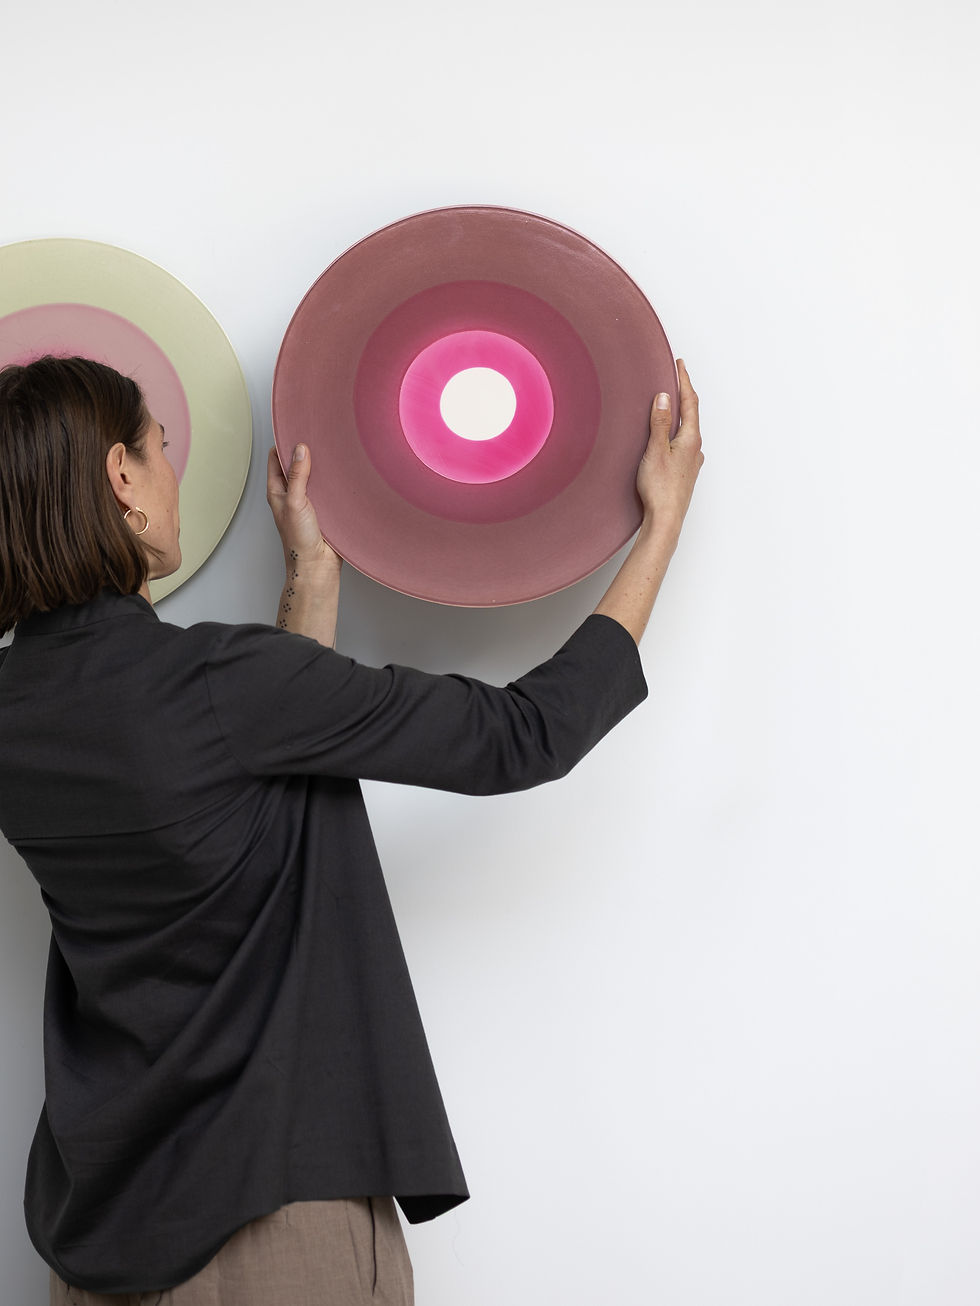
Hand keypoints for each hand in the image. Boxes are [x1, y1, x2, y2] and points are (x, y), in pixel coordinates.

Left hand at [266, 444, 341, 571]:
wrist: (318, 565)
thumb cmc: (298, 540)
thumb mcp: (295, 502)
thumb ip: (298, 475)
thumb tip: (300, 449)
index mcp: (277, 490)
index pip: (277, 459)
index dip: (284, 443)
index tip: (295, 429)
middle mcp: (292, 493)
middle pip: (297, 464)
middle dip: (305, 451)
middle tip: (317, 435)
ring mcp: (309, 500)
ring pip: (314, 475)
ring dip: (321, 466)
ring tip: (331, 450)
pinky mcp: (325, 507)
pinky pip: (328, 488)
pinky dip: (333, 480)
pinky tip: (341, 472)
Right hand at [593, 358, 703, 642]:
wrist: (666, 520)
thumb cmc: (661, 489)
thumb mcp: (656, 450)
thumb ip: (660, 423)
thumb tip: (664, 398)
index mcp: (690, 439)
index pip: (690, 402)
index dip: (684, 381)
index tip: (680, 363)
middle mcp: (695, 448)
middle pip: (692, 414)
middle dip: (684, 394)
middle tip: (676, 376)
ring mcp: (691, 461)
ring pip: (687, 429)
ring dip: (681, 412)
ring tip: (671, 401)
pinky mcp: (684, 472)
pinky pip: (682, 442)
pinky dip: (676, 430)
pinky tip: (668, 435)